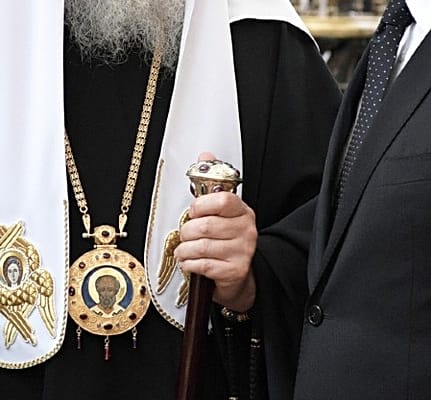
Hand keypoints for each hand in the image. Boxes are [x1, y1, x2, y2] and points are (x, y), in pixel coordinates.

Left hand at [174, 154, 256, 312]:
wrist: (238, 275)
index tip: (193, 211)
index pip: (222, 200)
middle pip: (206, 225)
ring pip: (202, 246)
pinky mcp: (235, 271)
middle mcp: (247, 230)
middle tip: (184, 235)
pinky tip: (189, 263)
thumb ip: (212, 183)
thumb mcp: (221, 211)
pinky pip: (203, 265)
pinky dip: (189, 264)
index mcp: (243, 211)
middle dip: (187, 231)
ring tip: (184, 251)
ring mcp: (243, 251)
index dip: (201, 204)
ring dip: (185, 250)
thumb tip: (206, 155)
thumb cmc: (225, 240)